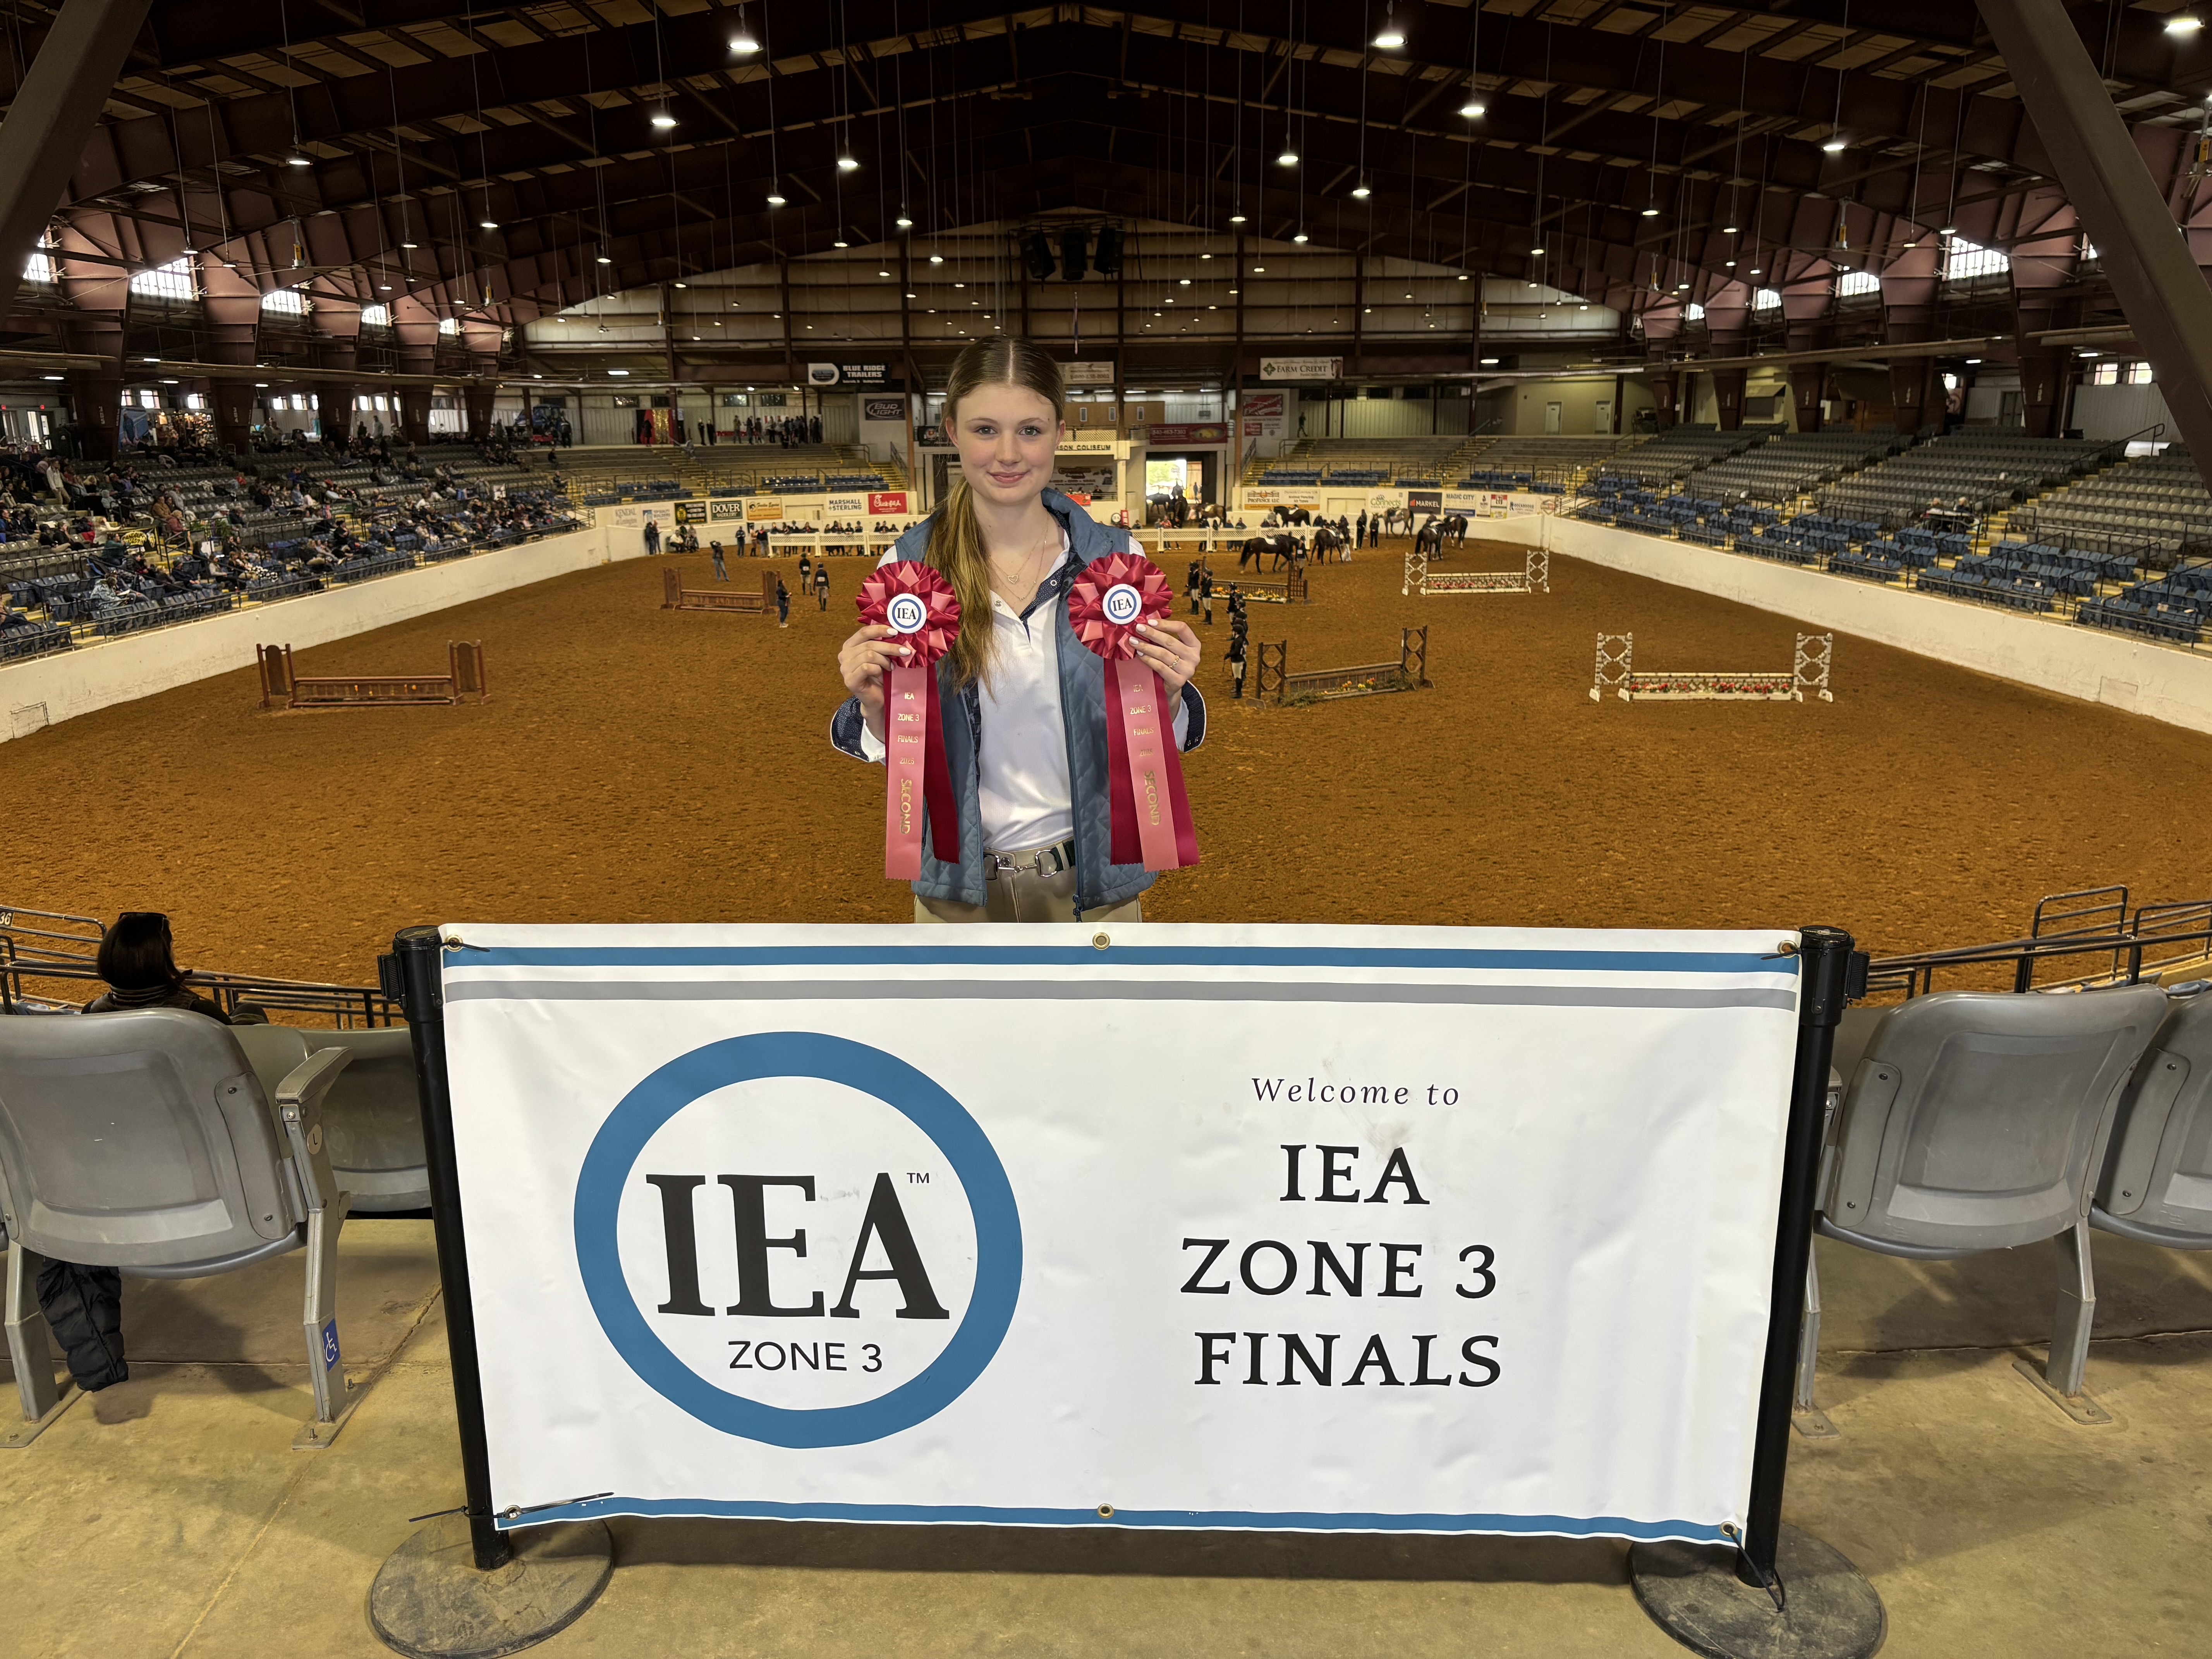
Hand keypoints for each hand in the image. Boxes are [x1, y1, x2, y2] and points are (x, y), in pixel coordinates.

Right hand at [838, 623, 913, 740]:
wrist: (878, 700)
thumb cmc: (880, 677)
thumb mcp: (882, 656)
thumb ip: (883, 644)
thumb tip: (898, 633)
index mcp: (850, 646)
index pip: (864, 632)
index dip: (880, 630)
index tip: (895, 632)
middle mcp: (844, 655)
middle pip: (869, 644)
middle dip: (889, 647)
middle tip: (905, 651)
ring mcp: (845, 669)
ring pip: (869, 655)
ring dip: (885, 660)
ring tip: (892, 667)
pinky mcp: (850, 680)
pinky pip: (866, 667)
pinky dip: (878, 668)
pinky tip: (883, 673)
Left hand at [1132, 618, 1200, 702]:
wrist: (1171, 686)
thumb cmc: (1170, 663)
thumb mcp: (1172, 649)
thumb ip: (1164, 636)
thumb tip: (1146, 622)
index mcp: (1194, 644)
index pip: (1182, 628)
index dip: (1165, 624)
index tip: (1150, 621)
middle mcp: (1194, 657)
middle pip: (1170, 641)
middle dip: (1152, 634)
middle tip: (1138, 628)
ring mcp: (1187, 670)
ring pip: (1163, 654)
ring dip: (1146, 647)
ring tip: (1134, 642)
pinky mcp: (1178, 681)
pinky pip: (1160, 667)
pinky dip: (1148, 660)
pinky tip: (1140, 655)